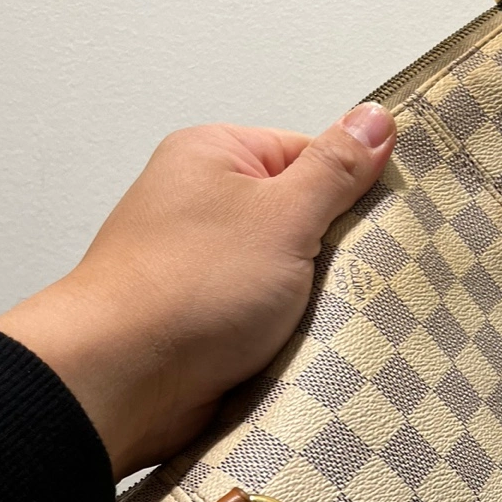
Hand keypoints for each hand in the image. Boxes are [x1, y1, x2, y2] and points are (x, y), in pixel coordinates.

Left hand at [0, 104, 395, 478]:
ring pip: (287, 274)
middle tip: (351, 279)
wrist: (122, 380)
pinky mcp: (203, 317)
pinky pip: (264, 316)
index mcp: (215, 155)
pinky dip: (285, 333)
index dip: (352, 192)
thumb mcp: (283, 215)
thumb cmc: (188, 289)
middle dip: (333, 255)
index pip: (313, 155)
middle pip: (302, 217)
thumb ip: (335, 169)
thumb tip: (375, 121)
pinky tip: (298, 346)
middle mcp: (201, 203)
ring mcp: (201, 263)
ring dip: (311, 303)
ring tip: (319, 319)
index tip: (379, 226)